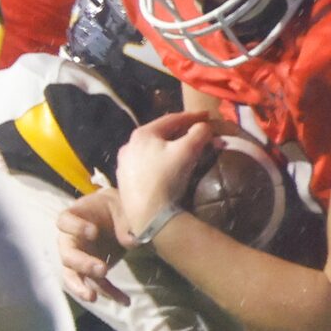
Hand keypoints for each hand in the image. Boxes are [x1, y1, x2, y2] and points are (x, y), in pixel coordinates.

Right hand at [57, 188, 127, 303]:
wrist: (117, 217)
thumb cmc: (113, 207)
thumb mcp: (121, 206)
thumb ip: (125, 221)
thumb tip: (131, 240)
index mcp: (74, 217)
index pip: (65, 221)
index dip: (75, 227)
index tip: (93, 232)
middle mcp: (71, 240)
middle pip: (68, 255)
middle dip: (82, 264)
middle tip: (101, 269)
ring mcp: (79, 259)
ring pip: (74, 276)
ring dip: (83, 287)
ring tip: (93, 297)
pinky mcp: (91, 272)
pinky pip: (97, 285)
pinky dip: (110, 294)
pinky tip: (124, 301)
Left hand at [111, 111, 216, 243]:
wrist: (148, 215)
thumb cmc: (167, 178)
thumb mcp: (187, 151)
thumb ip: (199, 133)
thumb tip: (204, 126)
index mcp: (142, 134)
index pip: (171, 119)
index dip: (192, 116)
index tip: (207, 116)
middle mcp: (128, 146)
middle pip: (159, 134)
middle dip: (179, 132)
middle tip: (195, 131)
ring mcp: (124, 165)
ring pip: (150, 150)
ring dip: (167, 147)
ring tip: (181, 148)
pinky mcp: (124, 182)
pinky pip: (144, 165)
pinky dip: (158, 162)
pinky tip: (165, 167)